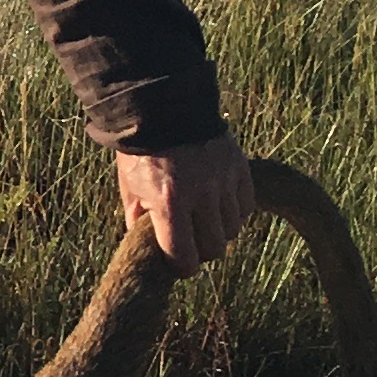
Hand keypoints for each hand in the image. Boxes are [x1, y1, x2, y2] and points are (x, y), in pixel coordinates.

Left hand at [115, 134, 258, 273]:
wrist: (163, 109)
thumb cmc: (141, 154)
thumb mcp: (130, 189)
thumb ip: (140, 222)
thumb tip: (150, 250)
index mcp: (169, 202)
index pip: (185, 257)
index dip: (182, 267)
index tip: (179, 264)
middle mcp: (201, 194)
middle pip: (215, 248)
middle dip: (202, 250)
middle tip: (191, 240)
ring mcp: (224, 181)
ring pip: (233, 229)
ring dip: (218, 230)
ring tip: (202, 218)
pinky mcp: (240, 168)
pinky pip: (246, 207)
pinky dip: (234, 212)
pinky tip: (218, 204)